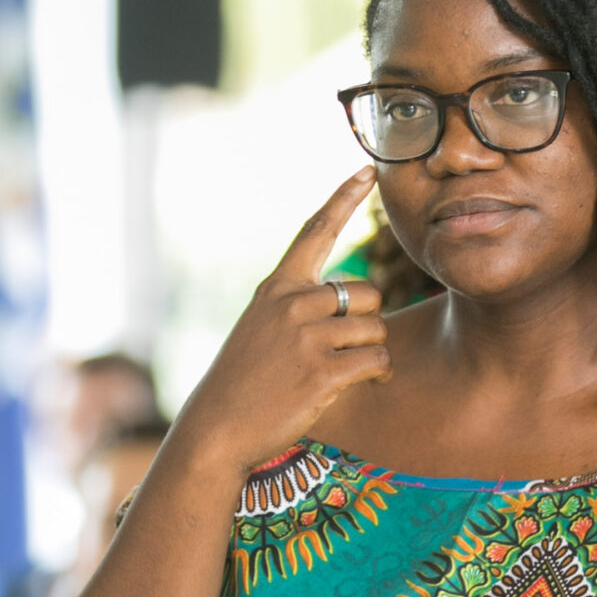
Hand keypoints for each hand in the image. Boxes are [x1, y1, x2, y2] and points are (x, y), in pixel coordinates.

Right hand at [173, 169, 390, 475]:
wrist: (218, 427)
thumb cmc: (243, 381)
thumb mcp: (260, 327)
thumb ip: (297, 305)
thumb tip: (346, 298)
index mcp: (277, 288)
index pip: (314, 231)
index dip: (343, 199)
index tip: (365, 170)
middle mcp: (292, 304)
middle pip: (367, 293)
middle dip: (367, 322)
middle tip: (343, 349)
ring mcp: (307, 337)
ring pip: (376, 328)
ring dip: (372, 351)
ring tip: (347, 371)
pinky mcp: (323, 372)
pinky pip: (376, 360)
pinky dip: (378, 373)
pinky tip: (360, 384)